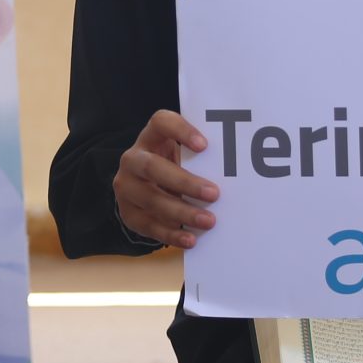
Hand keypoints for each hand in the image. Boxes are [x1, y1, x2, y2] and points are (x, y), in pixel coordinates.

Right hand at [113, 110, 217, 248]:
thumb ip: (199, 158)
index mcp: (150, 137)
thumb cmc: (173, 167)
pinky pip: (148, 226)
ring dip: (182, 212)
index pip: (161, 123)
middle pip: (152, 167)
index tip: (205, 146)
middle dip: (185, 182)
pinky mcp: (127, 213)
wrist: (142, 189)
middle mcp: (132, 159)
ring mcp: (126, 187)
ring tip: (209, 221)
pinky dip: (171, 234)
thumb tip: (237, 173)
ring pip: (151, 199)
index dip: (180, 131)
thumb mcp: (181, 156)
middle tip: (214, 194)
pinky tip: (191, 240)